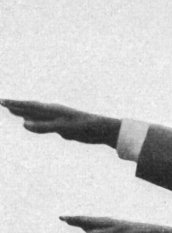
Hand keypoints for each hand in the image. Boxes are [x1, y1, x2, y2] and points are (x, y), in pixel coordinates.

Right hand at [1, 100, 119, 145]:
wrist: (101, 130)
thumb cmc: (83, 127)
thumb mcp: (62, 128)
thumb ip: (43, 126)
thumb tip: (23, 124)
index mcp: (52, 110)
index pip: (29, 106)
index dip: (15, 104)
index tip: (2, 101)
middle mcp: (53, 112)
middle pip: (30, 108)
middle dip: (16, 106)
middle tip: (3, 103)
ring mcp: (56, 119)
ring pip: (35, 115)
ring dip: (23, 113)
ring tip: (12, 110)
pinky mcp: (60, 127)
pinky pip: (41, 124)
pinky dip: (32, 122)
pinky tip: (29, 124)